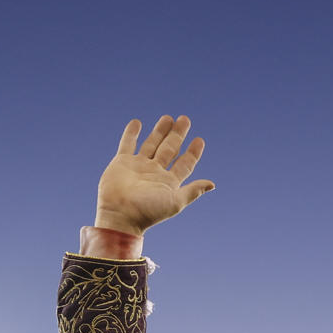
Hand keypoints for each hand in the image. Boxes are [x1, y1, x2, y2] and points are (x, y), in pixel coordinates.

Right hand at [92, 116, 214, 238]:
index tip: (199, 140)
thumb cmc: (149, 211)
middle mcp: (155, 172)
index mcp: (169, 182)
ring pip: (151, 144)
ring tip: (168, 118)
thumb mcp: (175, 201)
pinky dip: (131, 133)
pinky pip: (127, 144)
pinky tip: (137, 122)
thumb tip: (212, 184)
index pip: (185, 163)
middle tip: (184, 119)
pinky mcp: (122, 162)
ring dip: (159, 131)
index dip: (193, 152)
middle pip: (170, 149)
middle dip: (177, 135)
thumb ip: (193, 191)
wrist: (120, 214)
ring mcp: (138, 166)